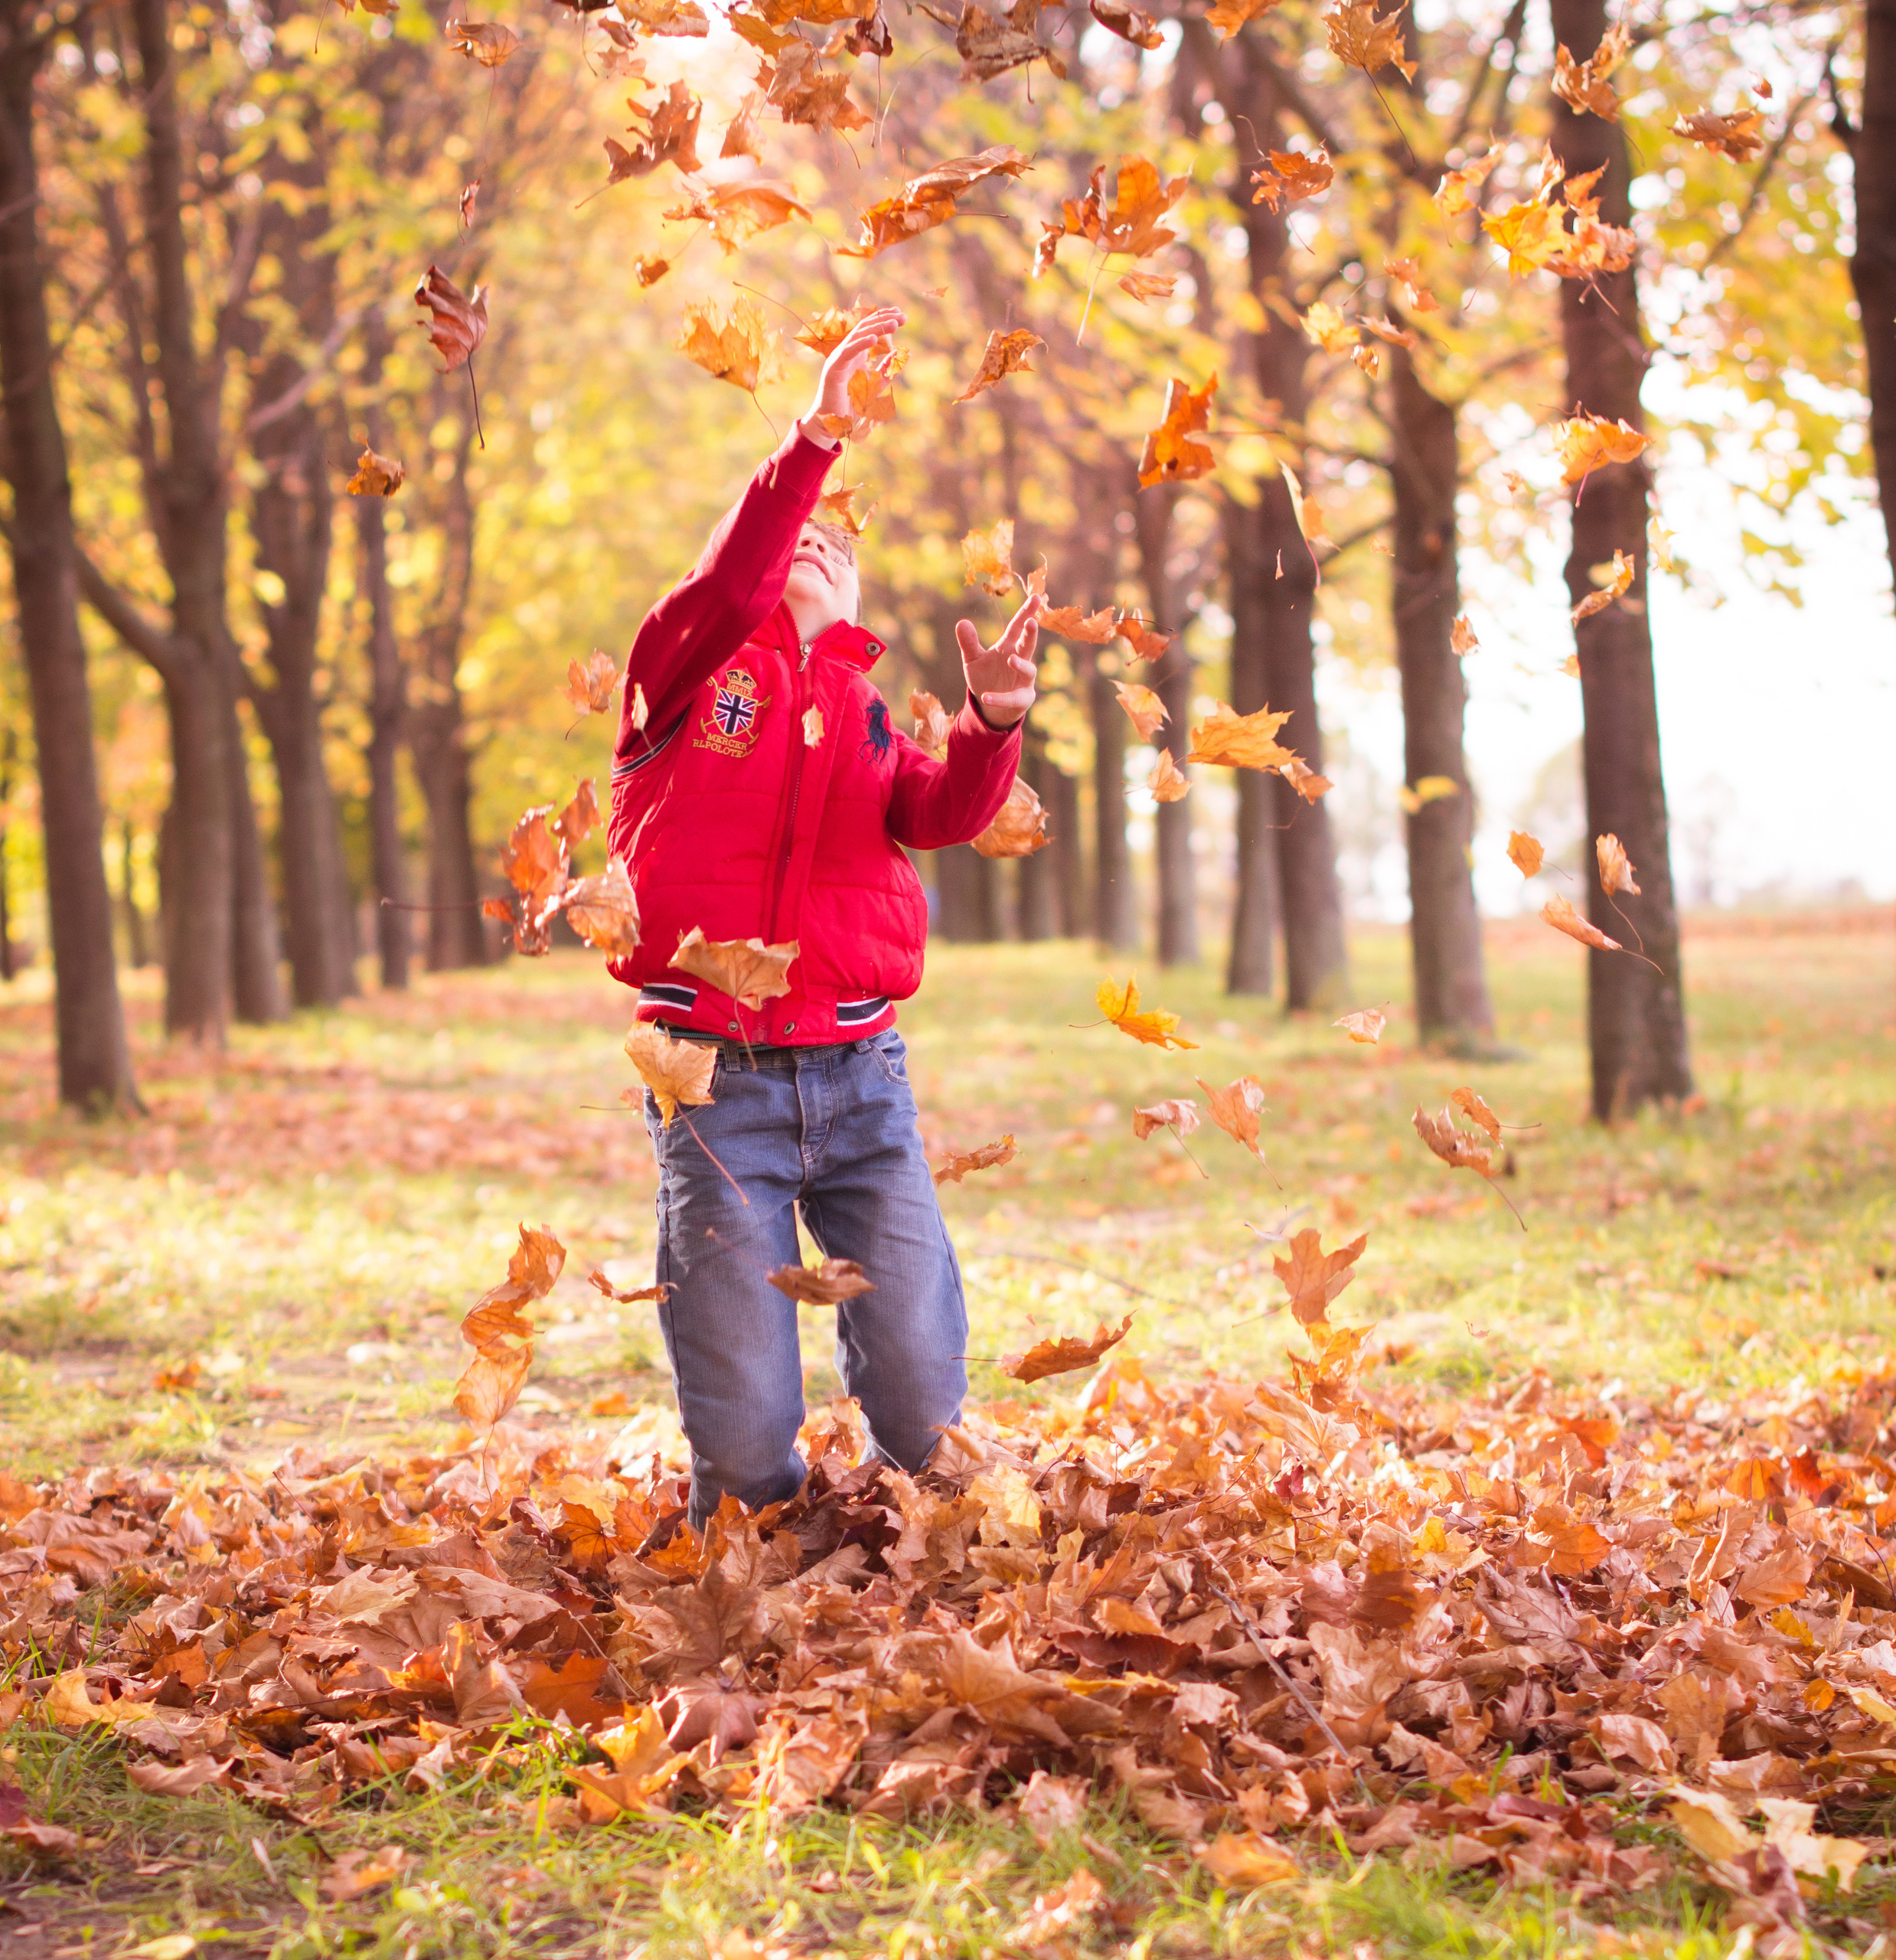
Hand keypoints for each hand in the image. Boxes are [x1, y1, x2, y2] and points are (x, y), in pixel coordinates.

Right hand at [800, 304, 905, 444]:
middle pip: (865, 328)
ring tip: (894, 324)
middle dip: (884, 319)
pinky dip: (861, 344)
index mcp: (856, 354)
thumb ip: (886, 371)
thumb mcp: (875, 385)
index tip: (901, 315)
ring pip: (858, 336)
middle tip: (902, 316)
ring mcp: (839, 358)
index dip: (884, 319)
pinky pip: (848, 351)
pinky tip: (875, 339)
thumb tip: (898, 353)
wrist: (833, 422)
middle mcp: (847, 352)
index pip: (870, 330)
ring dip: (877, 328)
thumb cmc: (852, 405)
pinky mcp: (833, 368)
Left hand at [956, 590, 1040, 728]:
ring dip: (1021, 665)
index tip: (1035, 597)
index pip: (1018, 627)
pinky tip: (985, 696)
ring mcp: (1024, 680)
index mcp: (1008, 646)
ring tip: (1011, 660)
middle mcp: (1019, 660)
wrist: (990, 707)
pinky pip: (1013, 698)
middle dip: (1030, 634)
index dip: (1026, 613)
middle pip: (1027, 645)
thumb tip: (962, 622)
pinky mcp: (1022, 699)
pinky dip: (1000, 697)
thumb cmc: (985, 678)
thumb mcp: (972, 660)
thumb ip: (968, 643)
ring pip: (1028, 670)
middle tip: (1032, 622)